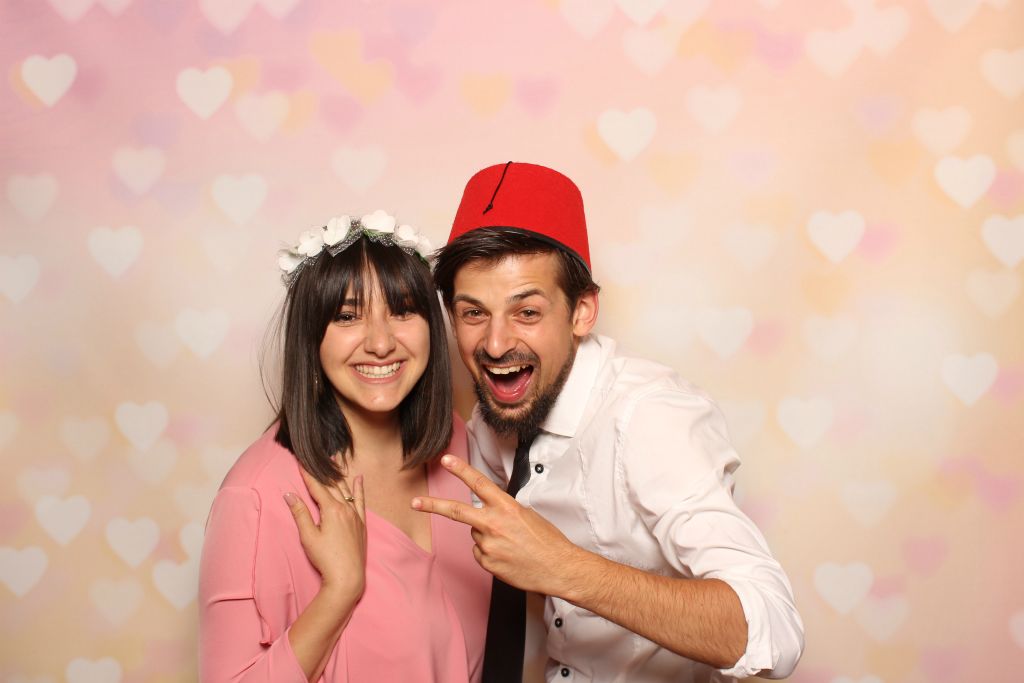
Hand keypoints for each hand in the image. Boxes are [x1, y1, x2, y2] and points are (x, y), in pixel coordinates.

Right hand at [285, 469, 366, 600]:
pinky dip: (359, 488)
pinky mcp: (361, 523)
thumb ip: (300, 513)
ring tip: (334, 460)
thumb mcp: (308, 536)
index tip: (301, 462)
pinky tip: (359, 479)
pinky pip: (361, 500)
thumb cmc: (326, 558)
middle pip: (331, 486)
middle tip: (315, 458)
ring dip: (339, 475)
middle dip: (322, 471)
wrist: (347, 577)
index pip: (317, 487)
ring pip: (346, 490)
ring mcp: (355, 515)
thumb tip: (289, 494)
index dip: (308, 474)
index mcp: (332, 510)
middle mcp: (346, 509)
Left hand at [411, 455, 581, 595]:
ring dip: (487, 537)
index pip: (479, 483)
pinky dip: (490, 554)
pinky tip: (508, 557)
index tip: (446, 461)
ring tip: (511, 545)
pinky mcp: (488, 563)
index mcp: (507, 508)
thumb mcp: (528, 515)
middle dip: (432, 506)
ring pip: (475, 535)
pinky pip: (480, 553)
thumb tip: (488, 514)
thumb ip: (504, 511)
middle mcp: (494, 524)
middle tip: (415, 502)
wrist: (559, 568)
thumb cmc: (548, 541)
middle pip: (457, 511)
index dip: (460, 470)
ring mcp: (489, 546)